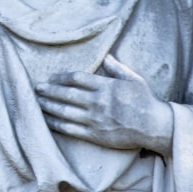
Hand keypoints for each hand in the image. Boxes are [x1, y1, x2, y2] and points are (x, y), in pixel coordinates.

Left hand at [35, 55, 173, 154]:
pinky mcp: (95, 135)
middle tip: (37, 88)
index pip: (76, 78)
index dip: (61, 77)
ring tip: (37, 102)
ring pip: (65, 112)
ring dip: (48, 106)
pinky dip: (56, 124)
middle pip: (66, 94)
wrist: (155, 127)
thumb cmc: (145, 101)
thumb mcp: (134, 79)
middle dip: (49, 90)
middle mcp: (98, 102)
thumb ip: (117, 68)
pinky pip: (70, 129)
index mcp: (106, 87)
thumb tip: (106, 56)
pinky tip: (47, 120)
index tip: (52, 77)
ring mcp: (95, 120)